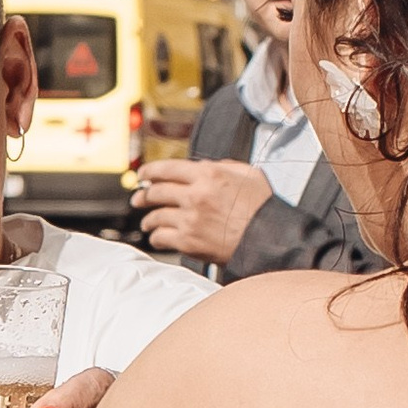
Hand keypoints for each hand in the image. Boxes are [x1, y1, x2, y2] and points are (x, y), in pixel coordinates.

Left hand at [133, 159, 272, 266]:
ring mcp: (190, 219)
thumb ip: (225, 166)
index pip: (167, 168)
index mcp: (208, 174)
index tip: (142, 175)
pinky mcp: (189, 242)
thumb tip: (208, 166)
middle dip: (143, 195)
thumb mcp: (249, 174)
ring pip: (156, 216)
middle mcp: (195, 195)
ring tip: (147, 222)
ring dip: (148, 219)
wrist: (269, 239)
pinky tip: (157, 238)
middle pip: (156, 191)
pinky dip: (156, 238)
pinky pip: (162, 238)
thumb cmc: (264, 208)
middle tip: (138, 198)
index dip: (149, 171)